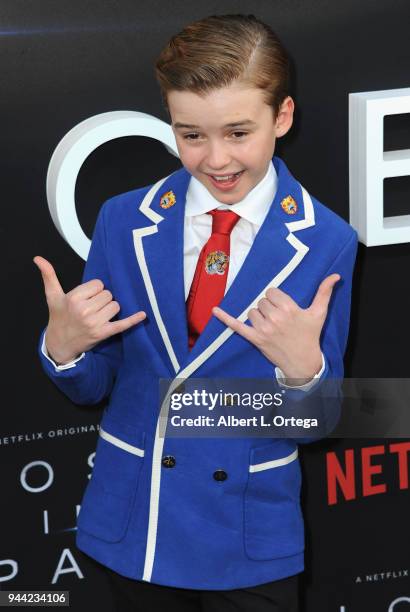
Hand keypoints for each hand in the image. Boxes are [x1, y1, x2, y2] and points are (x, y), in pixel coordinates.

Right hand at [33, 256, 145, 363]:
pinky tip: (143, 314)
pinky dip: (133, 320)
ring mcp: (95, 323)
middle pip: (108, 294)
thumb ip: (48, 275)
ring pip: (115, 306)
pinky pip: (122, 324)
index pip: (98, 284)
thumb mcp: (52, 296)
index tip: (86, 297)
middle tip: (91, 308)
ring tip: (98, 315)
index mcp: (74, 298)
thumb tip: (38, 258)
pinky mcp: (103, 333)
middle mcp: (84, 310)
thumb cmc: (58, 317)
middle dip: (102, 299)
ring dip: (110, 309)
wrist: (60, 343)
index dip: (94, 290)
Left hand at [212, 274, 340, 384]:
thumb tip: (335, 276)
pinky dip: (225, 318)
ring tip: (271, 325)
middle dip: (269, 307)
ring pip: (252, 311)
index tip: (283, 307)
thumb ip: (325, 292)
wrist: (303, 362)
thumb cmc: (310, 336)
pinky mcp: (255, 339)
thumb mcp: (319, 313)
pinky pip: (237, 326)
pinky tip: (215, 310)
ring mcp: (264, 329)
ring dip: (259, 316)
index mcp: (289, 309)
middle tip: (279, 319)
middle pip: (262, 301)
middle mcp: (275, 318)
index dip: (276, 298)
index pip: (272, 292)